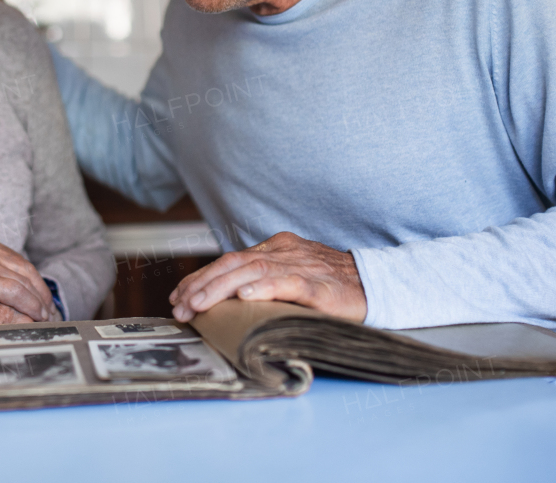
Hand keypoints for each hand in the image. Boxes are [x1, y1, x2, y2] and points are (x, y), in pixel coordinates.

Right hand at [0, 228, 53, 332]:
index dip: (35, 283)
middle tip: (53, 315)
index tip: (46, 303)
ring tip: (48, 319)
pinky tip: (36, 316)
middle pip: (23, 268)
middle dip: (42, 293)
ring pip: (21, 279)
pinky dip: (28, 304)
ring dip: (40, 301)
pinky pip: (11, 291)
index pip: (17, 261)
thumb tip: (10, 295)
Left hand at [169, 232, 366, 322]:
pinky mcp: (319, 285)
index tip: (179, 294)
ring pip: (252, 272)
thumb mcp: (293, 277)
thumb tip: (230, 299)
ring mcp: (301, 267)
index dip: (202, 277)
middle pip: (234, 263)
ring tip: (198, 304)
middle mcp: (284, 253)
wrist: (376, 283)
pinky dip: (264, 289)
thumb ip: (266, 281)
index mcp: (277, 249)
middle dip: (202, 285)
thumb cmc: (333, 286)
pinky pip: (288, 284)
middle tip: (180, 305)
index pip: (230, 260)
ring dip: (220, 289)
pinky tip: (245, 297)